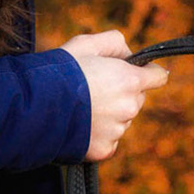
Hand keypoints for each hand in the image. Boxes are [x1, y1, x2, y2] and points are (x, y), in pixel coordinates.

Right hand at [59, 30, 168, 161]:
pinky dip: (98, 135)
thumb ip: (115, 43)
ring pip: (122, 121)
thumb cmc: (61, 71)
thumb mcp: (88, 43)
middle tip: (95, 89)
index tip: (142, 73)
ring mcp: (116, 131)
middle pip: (137, 99)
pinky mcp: (103, 150)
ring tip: (83, 108)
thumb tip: (128, 54)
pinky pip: (109, 140)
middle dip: (123, 93)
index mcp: (129, 80)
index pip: (158, 77)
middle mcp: (128, 107)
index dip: (149, 73)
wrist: (35, 107)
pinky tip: (81, 125)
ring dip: (110, 115)